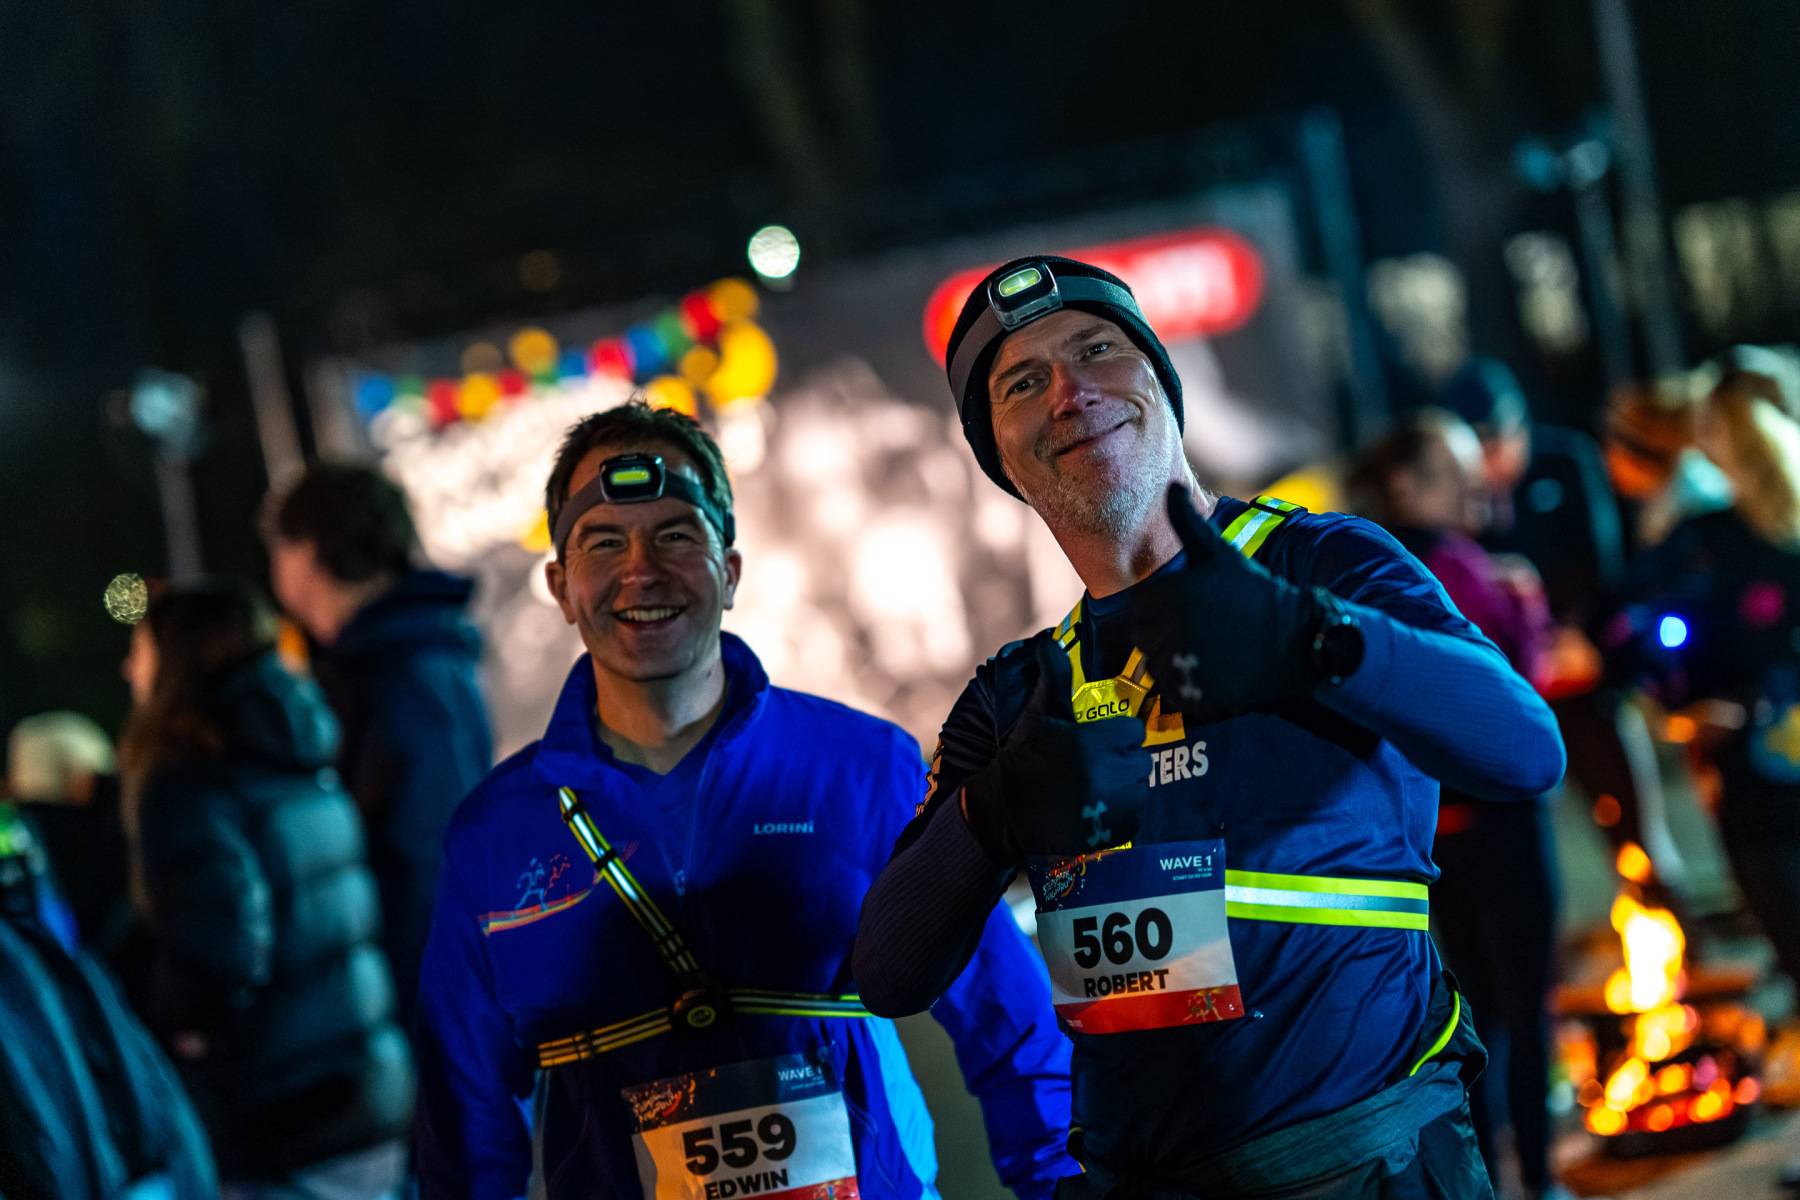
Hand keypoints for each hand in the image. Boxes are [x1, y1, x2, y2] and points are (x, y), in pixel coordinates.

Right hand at [961, 638, 1146, 859]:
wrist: (1006, 812)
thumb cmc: (1025, 756)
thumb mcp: (1040, 714)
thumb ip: (1054, 677)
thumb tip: (1050, 640)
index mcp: (1094, 742)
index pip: (1132, 731)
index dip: (1115, 735)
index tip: (1097, 741)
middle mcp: (1107, 774)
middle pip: (1138, 759)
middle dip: (1120, 760)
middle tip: (1094, 765)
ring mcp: (1111, 806)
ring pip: (1138, 788)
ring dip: (1122, 787)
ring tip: (1094, 787)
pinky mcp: (1113, 832)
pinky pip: (1133, 816)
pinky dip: (1119, 814)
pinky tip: (1094, 808)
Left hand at [1130, 485, 1329, 722]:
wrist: (1298, 638)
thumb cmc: (1255, 592)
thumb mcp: (1220, 555)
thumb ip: (1187, 523)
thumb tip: (1170, 486)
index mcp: (1171, 595)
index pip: (1133, 613)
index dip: (1154, 614)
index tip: (1184, 614)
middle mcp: (1172, 630)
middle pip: (1142, 643)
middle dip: (1162, 639)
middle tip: (1199, 634)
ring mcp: (1185, 666)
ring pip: (1155, 670)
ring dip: (1172, 665)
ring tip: (1208, 653)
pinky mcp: (1198, 696)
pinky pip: (1172, 697)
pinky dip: (1185, 690)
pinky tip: (1212, 674)